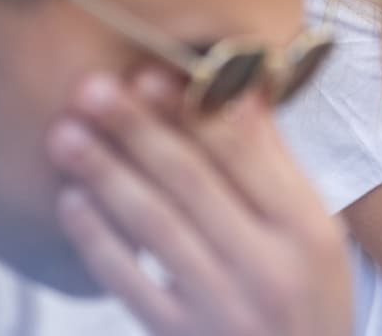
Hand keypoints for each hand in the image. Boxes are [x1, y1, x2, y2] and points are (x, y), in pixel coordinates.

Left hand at [48, 69, 351, 335]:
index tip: (147, 72)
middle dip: (136, 130)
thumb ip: (273, 158)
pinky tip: (71, 202)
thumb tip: (239, 81)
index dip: (193, 109)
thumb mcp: (316, 228)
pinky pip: (132, 286)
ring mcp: (224, 309)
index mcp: (307, 227)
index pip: (244, 154)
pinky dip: (98, 242)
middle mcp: (268, 267)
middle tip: (90, 89)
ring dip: (105, 175)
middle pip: (191, 183)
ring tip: (65, 135)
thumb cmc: (309, 294)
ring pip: (156, 228)